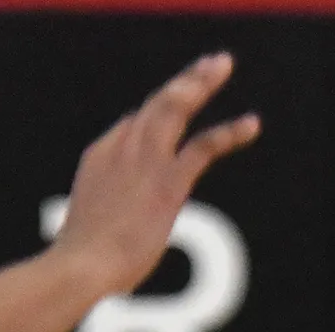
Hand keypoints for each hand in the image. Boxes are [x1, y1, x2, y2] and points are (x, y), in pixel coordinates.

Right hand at [53, 55, 260, 296]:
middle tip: (209, 66)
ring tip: (223, 64)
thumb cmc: (82, 260)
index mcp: (100, 157)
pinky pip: (205, 146)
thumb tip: (120, 209)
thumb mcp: (87, 225)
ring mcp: (144, 159)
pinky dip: (230, 133)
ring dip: (201, 83)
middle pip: (155, 103)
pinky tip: (252, 124)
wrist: (82, 263)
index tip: (174, 114)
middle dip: (183, 81)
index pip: (132, 125)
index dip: (152, 120)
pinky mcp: (168, 180)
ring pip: (175, 106)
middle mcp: (121, 147)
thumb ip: (106, 207)